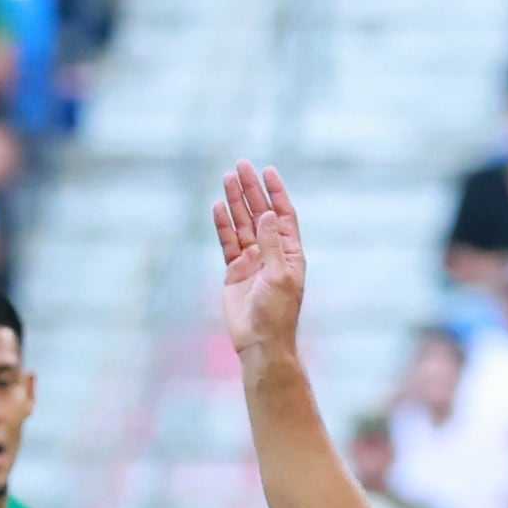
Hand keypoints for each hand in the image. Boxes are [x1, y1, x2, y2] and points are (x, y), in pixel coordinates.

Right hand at [215, 161, 307, 354]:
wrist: (260, 342)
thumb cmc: (277, 313)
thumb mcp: (279, 277)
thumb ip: (271, 245)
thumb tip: (266, 214)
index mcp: (290, 253)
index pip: (283, 215)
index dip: (276, 192)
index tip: (267, 170)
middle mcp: (272, 253)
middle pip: (260, 213)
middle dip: (251, 190)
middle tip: (241, 165)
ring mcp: (252, 261)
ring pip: (242, 224)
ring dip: (235, 202)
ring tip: (227, 178)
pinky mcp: (235, 271)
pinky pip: (227, 242)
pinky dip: (222, 224)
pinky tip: (218, 207)